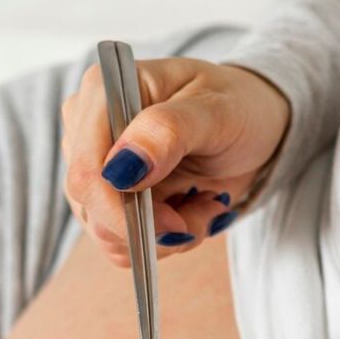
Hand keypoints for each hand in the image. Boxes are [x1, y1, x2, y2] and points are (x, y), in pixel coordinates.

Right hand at [60, 57, 290, 266]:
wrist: (254, 127)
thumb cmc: (238, 106)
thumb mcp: (217, 111)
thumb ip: (167, 131)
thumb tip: (120, 168)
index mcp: (103, 93)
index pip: (85, 171)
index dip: (122, 209)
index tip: (175, 221)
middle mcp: (89, 132)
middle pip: (91, 210)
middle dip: (153, 225)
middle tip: (206, 204)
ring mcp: (98, 169)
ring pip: (109, 235)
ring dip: (166, 234)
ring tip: (205, 201)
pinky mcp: (112, 199)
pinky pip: (125, 244)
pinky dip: (165, 239)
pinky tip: (192, 208)